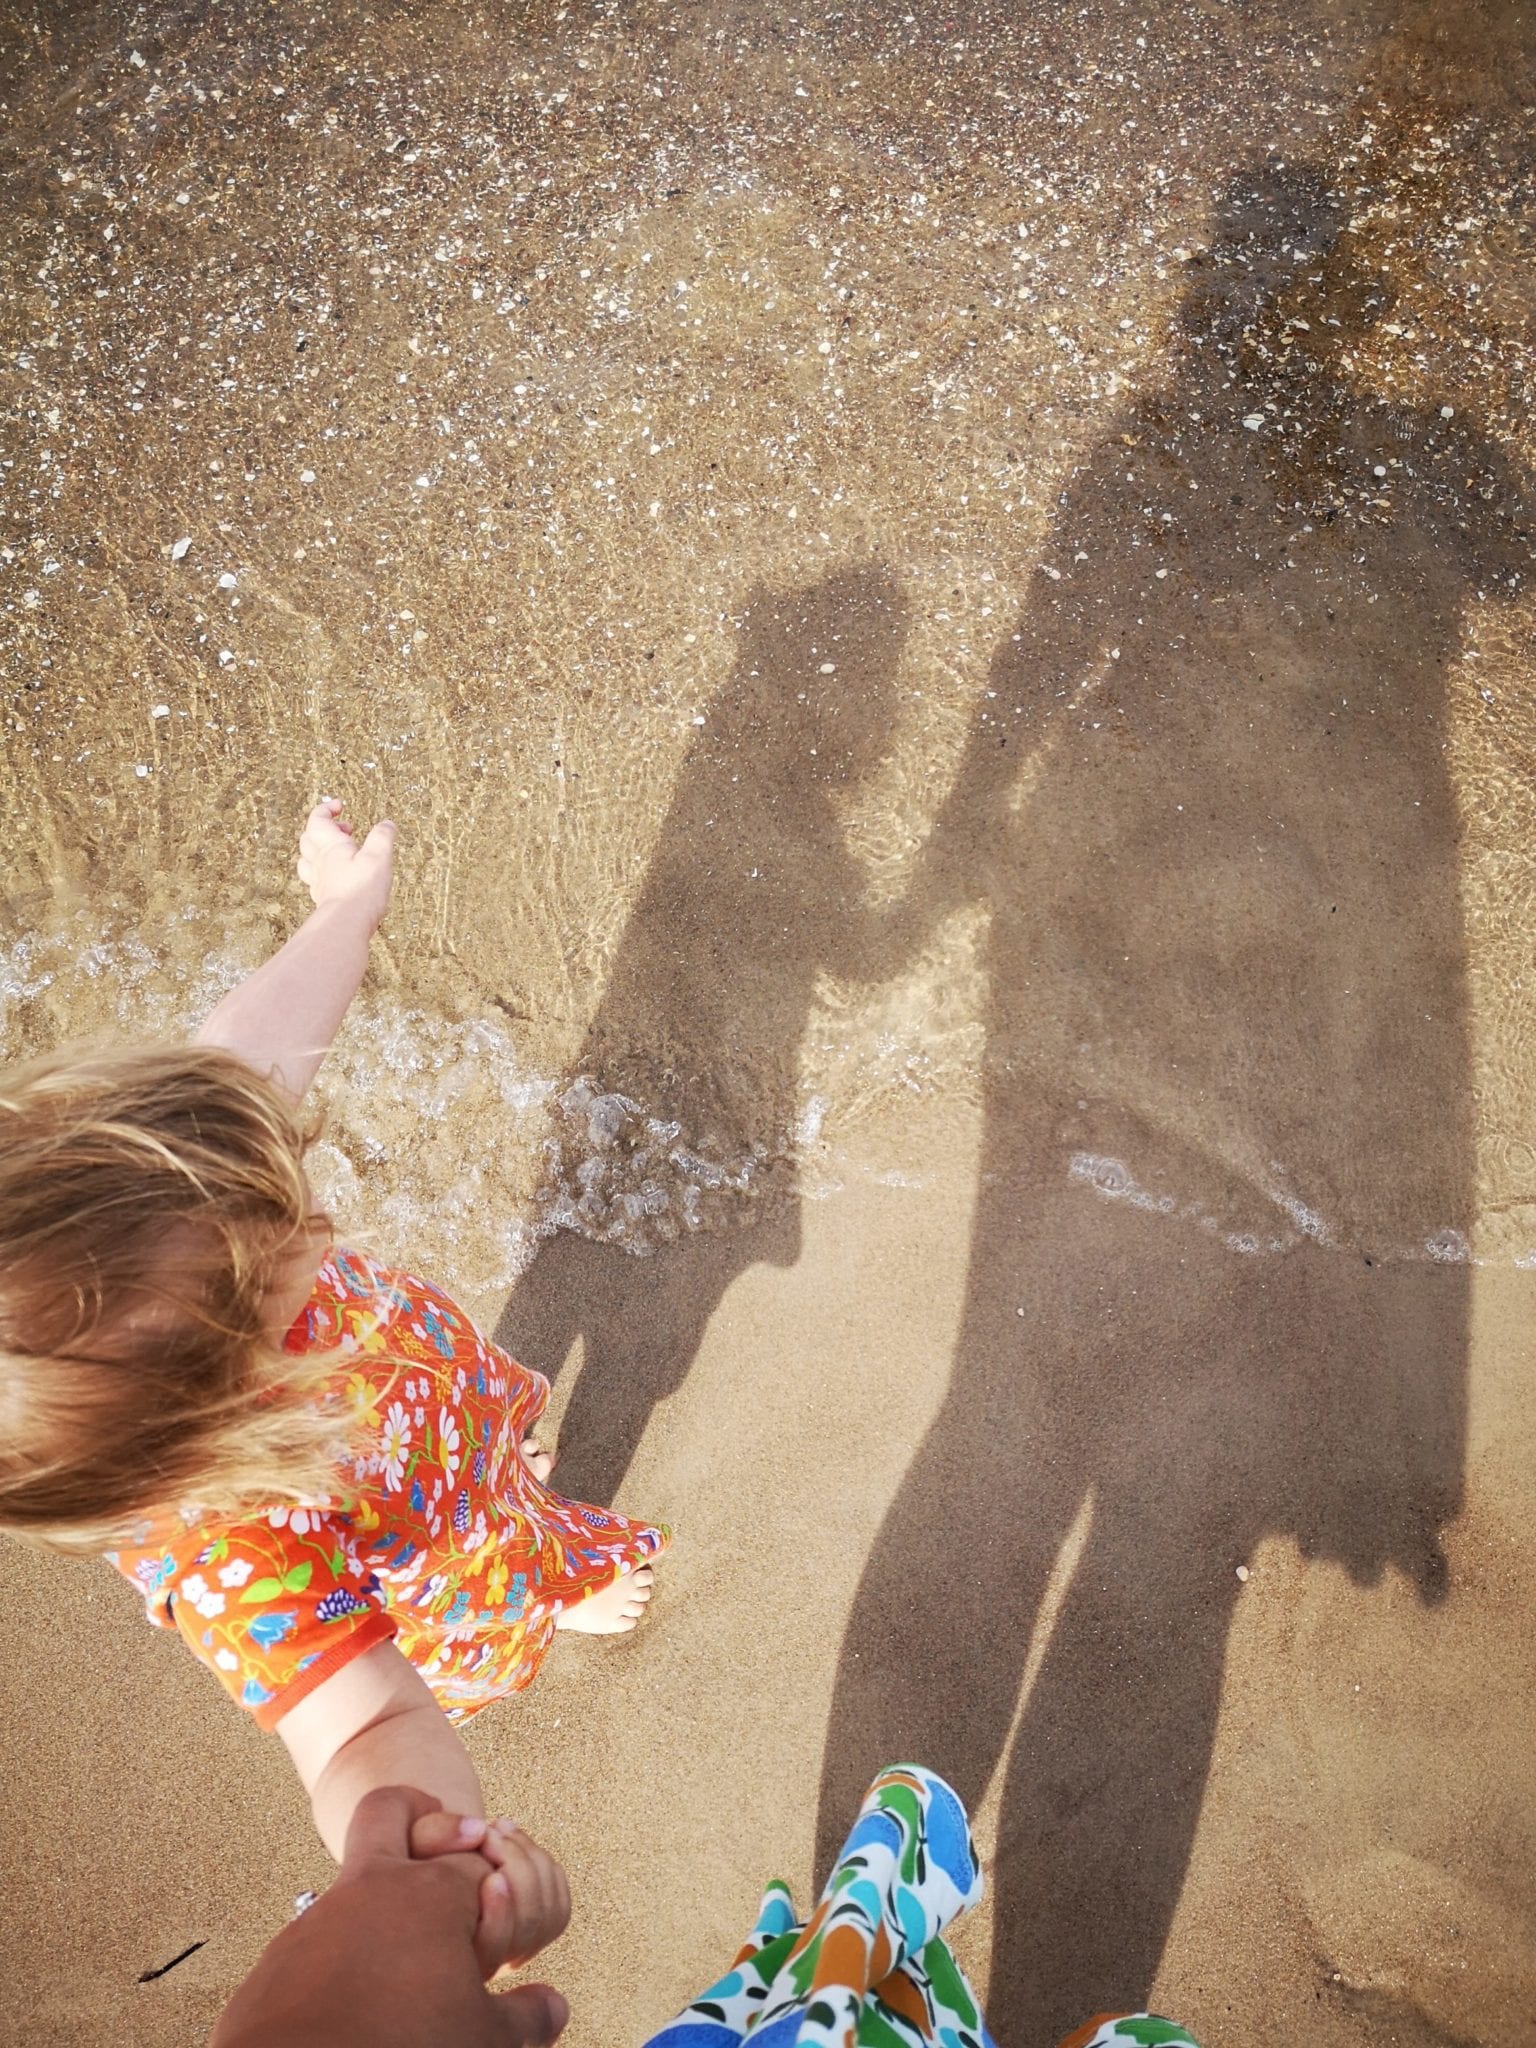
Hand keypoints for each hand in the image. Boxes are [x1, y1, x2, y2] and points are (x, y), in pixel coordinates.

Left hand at [210, 1788, 568, 2047]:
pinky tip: (354, 2004)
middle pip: (390, 1809)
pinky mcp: (279, 1959)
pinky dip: (338, 1958)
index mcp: (432, 1895)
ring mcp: (318, 1918)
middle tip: (438, 1862)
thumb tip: (553, 2006)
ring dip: (375, 1906)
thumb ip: (524, 2015)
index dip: (497, 1886)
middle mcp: (371, 1888)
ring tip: (398, 1968)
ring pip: (348, 1881)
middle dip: (418, 1818)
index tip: (498, 1918)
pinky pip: (313, 1939)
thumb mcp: (484, 2037)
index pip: (478, 1861)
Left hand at [296, 797, 396, 929]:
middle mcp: (320, 862)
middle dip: (325, 828)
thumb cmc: (361, 889)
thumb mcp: (379, 856)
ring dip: (318, 850)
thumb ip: (383, 837)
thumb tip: (388, 824)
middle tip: (346, 829)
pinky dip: (323, 872)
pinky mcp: (324, 898)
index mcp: (331, 846)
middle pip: (309, 838)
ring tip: (338, 851)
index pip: (317, 819)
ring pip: (307, 859)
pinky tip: (337, 876)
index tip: (340, 806)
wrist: (346, 923)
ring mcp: (320, 881)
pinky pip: (315, 880)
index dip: (326, 809)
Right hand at [408, 1811, 571, 1976]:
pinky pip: (559, 1906)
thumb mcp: (405, 1843)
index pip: (490, 1949)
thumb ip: (434, 1834)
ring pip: (547, 1914)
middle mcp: (479, 1970)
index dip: (501, 1912)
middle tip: (489, 1832)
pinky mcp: (531, 1938)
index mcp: (444, 1963)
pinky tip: (512, 1837)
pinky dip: (544, 1862)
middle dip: (516, 1866)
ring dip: (529, 1856)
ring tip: (498, 1827)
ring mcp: (508, 1956)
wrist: (425, 1867)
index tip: (492, 1874)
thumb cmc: (409, 1858)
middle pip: (526, 1927)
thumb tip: (478, 1830)